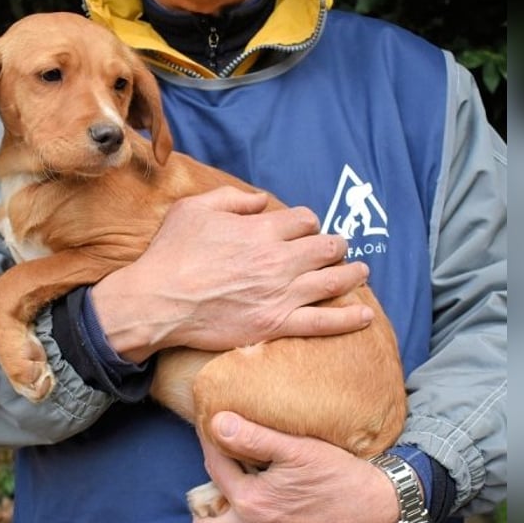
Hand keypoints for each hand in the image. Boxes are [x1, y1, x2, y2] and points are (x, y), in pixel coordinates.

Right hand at [91, 187, 372, 361]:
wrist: (157, 301)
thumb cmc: (171, 254)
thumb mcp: (193, 209)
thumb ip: (231, 198)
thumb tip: (260, 199)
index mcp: (261, 230)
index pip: (303, 219)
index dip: (307, 222)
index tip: (304, 228)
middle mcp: (278, 259)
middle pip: (326, 247)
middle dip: (335, 244)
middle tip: (338, 247)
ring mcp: (281, 293)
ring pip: (333, 281)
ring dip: (352, 273)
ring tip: (362, 271)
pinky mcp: (276, 324)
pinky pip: (323, 322)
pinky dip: (349, 318)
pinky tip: (366, 314)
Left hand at [192, 412, 398, 522]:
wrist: (378, 507)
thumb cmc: (338, 474)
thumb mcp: (296, 448)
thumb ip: (252, 436)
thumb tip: (217, 423)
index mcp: (252, 501)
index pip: (213, 467)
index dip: (210, 443)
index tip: (211, 429)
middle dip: (206, 502)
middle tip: (223, 478)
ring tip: (238, 501)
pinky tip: (260, 519)